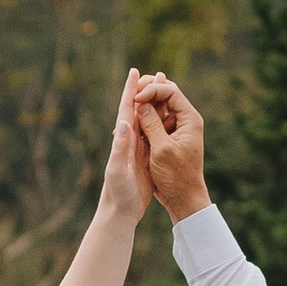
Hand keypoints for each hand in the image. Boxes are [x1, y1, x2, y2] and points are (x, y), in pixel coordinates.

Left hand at [97, 68, 152, 221]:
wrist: (120, 214)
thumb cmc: (117, 194)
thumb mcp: (118, 170)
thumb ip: (120, 148)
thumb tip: (123, 122)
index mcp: (123, 141)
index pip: (126, 110)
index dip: (129, 90)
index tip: (134, 71)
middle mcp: (130, 141)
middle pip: (139, 110)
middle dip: (147, 91)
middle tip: (157, 73)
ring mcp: (138, 150)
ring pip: (149, 121)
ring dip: (157, 104)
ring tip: (166, 89)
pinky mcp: (146, 159)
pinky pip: (155, 135)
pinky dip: (162, 123)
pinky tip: (169, 118)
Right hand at [136, 72, 206, 219]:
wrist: (183, 198)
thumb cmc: (176, 177)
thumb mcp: (162, 150)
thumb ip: (151, 125)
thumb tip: (140, 103)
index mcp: (189, 120)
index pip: (170, 91)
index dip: (151, 89)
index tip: (135, 98)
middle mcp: (184, 120)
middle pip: (165, 93)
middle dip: (147, 90)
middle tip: (130, 91)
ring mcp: (175, 128)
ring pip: (158, 106)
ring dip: (142, 102)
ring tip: (126, 101)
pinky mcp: (166, 137)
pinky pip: (153, 120)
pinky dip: (142, 117)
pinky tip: (128, 118)